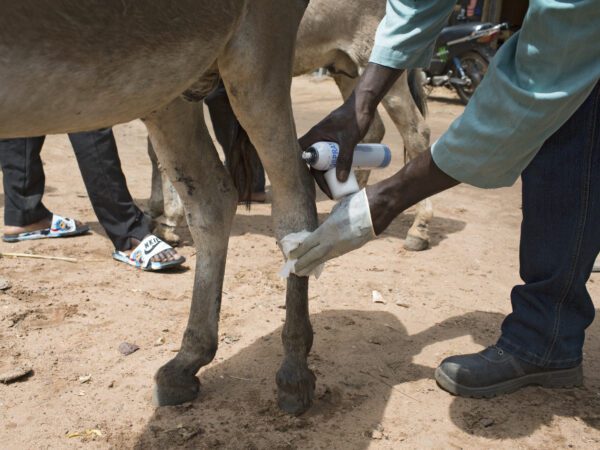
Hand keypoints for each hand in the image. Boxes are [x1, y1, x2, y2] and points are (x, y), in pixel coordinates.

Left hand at [288, 189, 375, 275]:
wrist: (377, 210)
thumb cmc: (356, 204)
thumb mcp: (337, 210)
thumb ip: (328, 221)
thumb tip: (324, 228)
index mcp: (327, 230)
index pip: (308, 244)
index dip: (298, 251)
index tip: (291, 256)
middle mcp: (332, 241)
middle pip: (314, 255)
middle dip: (303, 263)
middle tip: (294, 271)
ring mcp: (342, 246)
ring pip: (323, 258)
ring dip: (313, 264)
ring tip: (304, 271)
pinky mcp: (350, 248)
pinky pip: (333, 256)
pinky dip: (324, 260)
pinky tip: (319, 263)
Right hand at [299, 64, 404, 195]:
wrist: (364, 104)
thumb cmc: (354, 118)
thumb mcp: (349, 141)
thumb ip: (344, 159)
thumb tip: (340, 180)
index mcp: (314, 136)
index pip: (304, 159)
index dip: (310, 175)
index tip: (322, 186)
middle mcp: (317, 139)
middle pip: (314, 164)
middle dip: (322, 179)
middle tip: (333, 191)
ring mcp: (326, 140)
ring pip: (324, 161)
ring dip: (329, 174)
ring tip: (340, 187)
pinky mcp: (335, 140)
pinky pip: (331, 157)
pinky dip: (335, 167)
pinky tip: (344, 175)